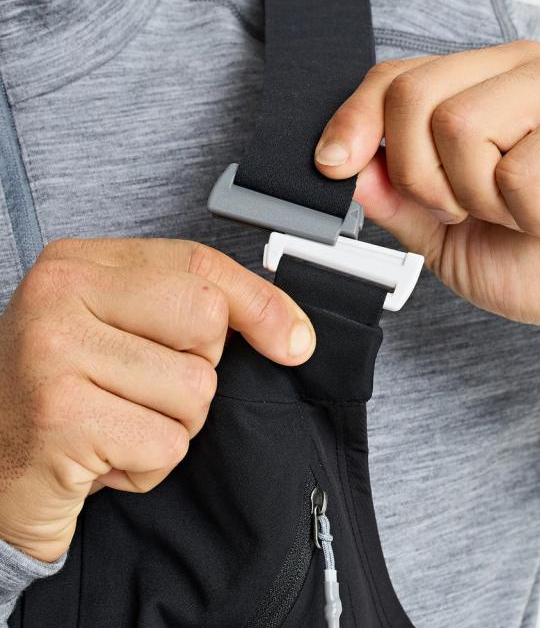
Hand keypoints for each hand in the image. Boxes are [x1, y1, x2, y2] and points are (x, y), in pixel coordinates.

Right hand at [0, 237, 314, 561]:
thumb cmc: (63, 398)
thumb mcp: (121, 334)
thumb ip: (193, 313)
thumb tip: (293, 336)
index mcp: (77, 262)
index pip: (199, 264)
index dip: (258, 304)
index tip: (292, 340)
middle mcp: (59, 293)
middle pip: (207, 321)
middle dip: (196, 372)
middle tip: (140, 391)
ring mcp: (55, 352)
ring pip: (194, 390)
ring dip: (169, 428)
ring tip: (115, 426)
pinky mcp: (62, 417)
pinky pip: (165, 445)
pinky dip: (146, 467)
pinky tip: (101, 459)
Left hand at [315, 41, 539, 338]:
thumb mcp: (443, 236)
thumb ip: (395, 198)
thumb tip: (346, 163)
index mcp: (479, 85)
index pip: (395, 77)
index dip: (355, 122)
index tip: (332, 166)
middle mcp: (519, 70)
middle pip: (416, 97)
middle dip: (425, 179)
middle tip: (474, 209)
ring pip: (462, 127)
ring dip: (486, 200)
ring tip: (530, 210)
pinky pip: (522, 170)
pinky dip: (538, 215)